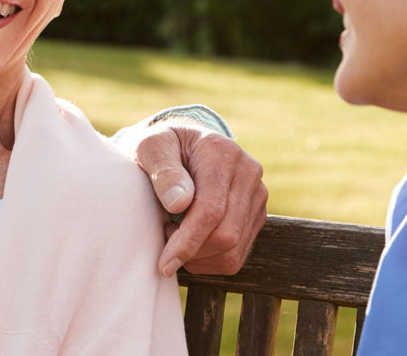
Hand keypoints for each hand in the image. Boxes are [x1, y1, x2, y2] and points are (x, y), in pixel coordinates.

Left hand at [136, 121, 267, 276]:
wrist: (182, 144)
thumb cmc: (161, 147)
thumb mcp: (150, 147)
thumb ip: (163, 171)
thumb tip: (179, 203)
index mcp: (223, 153)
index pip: (211, 209)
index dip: (187, 242)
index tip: (164, 263)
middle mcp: (248, 172)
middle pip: (226, 235)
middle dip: (191, 251)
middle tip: (164, 237)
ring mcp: (257, 194)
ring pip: (233, 250)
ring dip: (199, 258)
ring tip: (176, 236)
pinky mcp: (256, 214)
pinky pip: (237, 255)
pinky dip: (209, 261)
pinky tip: (191, 243)